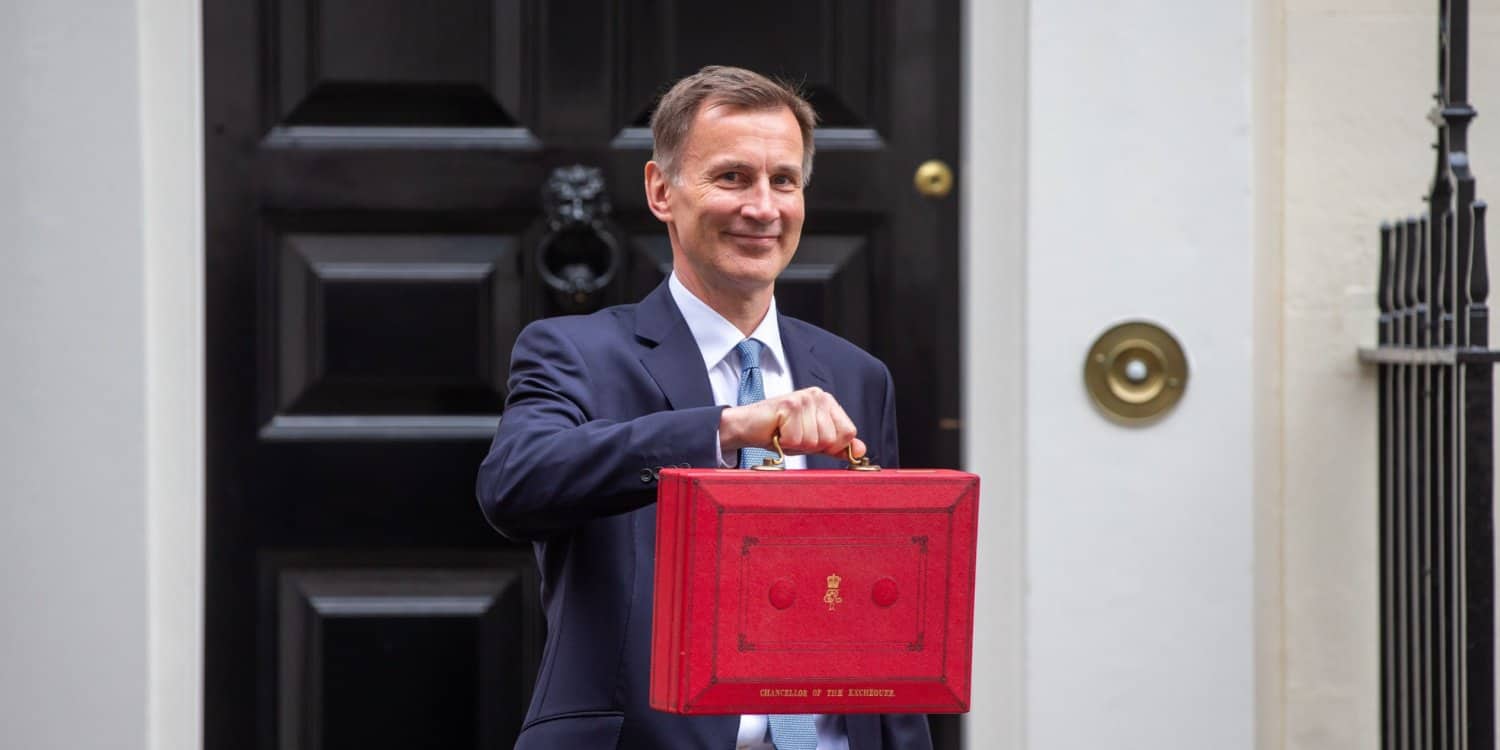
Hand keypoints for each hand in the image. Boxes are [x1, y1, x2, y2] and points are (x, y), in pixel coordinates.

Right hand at [719, 387, 866, 458]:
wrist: (748, 426)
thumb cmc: (779, 432)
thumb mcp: (813, 441)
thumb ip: (837, 446)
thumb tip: (861, 450)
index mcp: (828, 402)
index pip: (848, 433)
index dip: (830, 445)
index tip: (810, 439)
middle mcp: (818, 396)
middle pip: (831, 439)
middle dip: (811, 446)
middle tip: (793, 436)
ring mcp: (804, 399)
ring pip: (814, 441)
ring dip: (796, 445)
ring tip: (784, 434)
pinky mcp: (790, 405)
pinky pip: (797, 439)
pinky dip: (784, 443)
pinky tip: (777, 432)